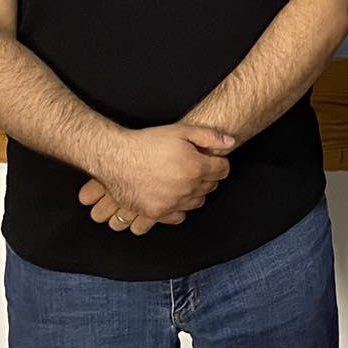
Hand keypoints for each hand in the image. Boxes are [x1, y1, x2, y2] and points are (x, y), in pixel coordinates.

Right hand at [84, 124, 234, 234]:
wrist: (116, 158)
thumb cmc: (148, 142)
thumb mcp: (182, 130)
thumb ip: (210, 136)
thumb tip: (231, 142)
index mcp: (196, 168)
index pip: (223, 170)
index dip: (217, 162)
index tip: (209, 158)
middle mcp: (188, 189)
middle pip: (211, 186)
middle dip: (207, 176)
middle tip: (193, 166)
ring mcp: (172, 203)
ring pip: (197, 202)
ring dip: (195, 192)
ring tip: (181, 179)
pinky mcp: (157, 213)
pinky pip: (179, 216)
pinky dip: (179, 207)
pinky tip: (172, 195)